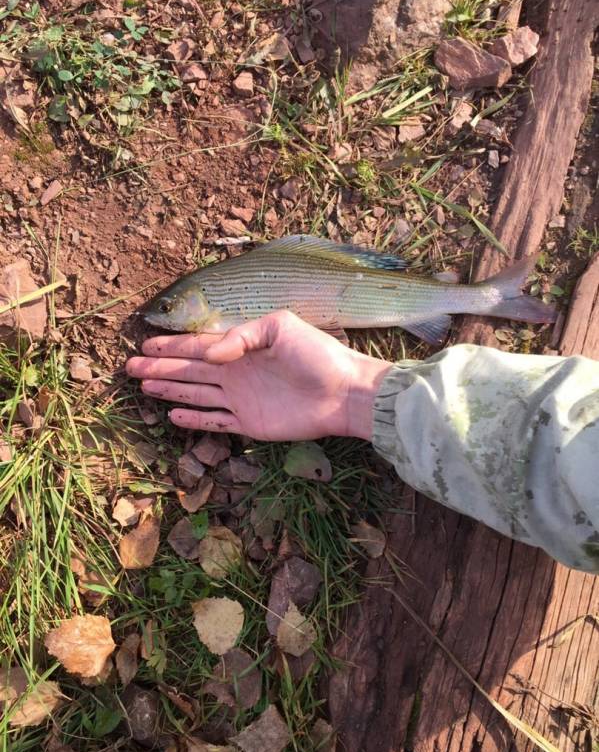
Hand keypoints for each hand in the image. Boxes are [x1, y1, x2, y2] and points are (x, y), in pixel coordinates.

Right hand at [126, 311, 391, 440]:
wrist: (344, 392)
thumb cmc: (316, 355)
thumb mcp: (280, 328)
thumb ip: (242, 336)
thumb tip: (209, 352)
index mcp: (241, 347)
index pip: (198, 346)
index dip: (171, 345)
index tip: (145, 343)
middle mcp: (236, 372)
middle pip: (189, 369)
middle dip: (160, 366)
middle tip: (130, 366)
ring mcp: (241, 398)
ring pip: (195, 392)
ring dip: (170, 388)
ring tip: (143, 384)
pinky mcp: (249, 423)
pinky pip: (215, 421)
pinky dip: (194, 418)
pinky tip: (173, 413)